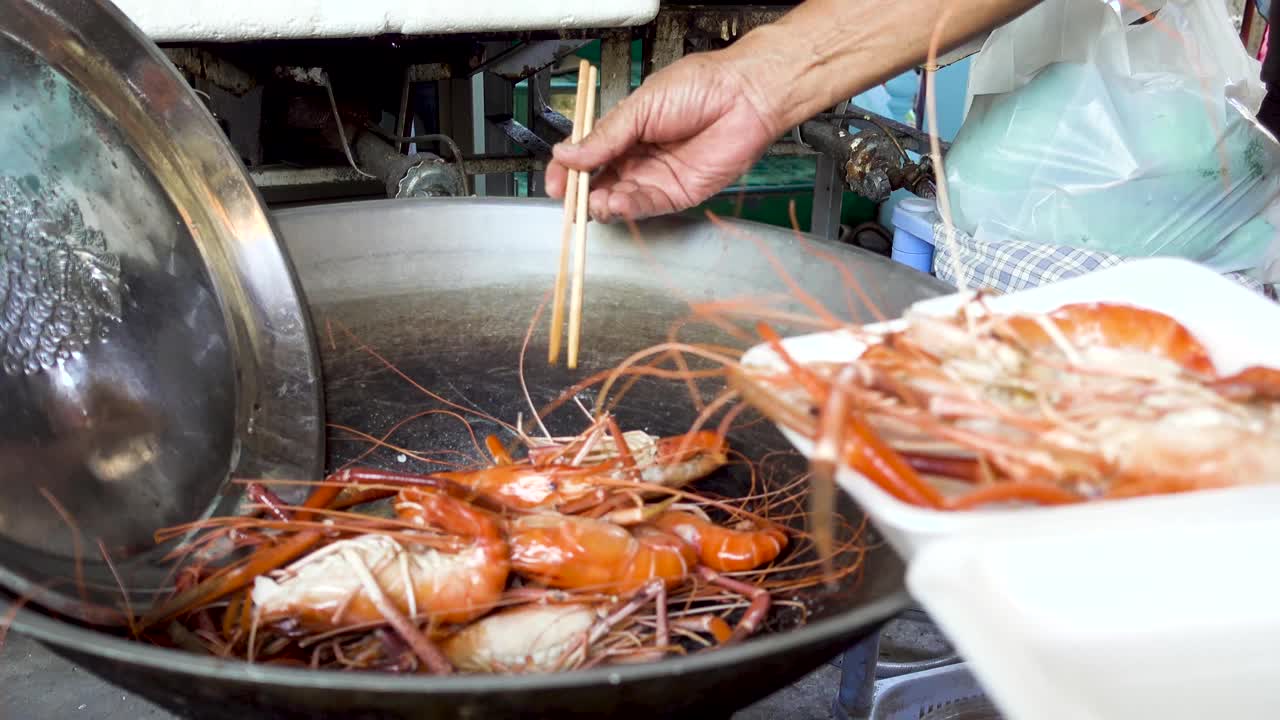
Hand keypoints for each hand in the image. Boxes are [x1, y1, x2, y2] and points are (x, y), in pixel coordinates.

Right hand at [545, 51, 782, 222]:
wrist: (744, 98)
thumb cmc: (700, 88)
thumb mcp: (640, 106)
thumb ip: (605, 135)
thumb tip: (566, 154)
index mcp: (625, 130)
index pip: (588, 155)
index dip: (568, 170)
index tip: (554, 181)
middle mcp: (638, 156)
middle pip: (599, 182)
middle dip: (581, 192)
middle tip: (569, 197)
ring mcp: (656, 177)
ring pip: (618, 198)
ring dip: (602, 203)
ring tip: (593, 200)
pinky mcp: (676, 194)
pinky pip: (645, 206)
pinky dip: (627, 209)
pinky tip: (614, 204)